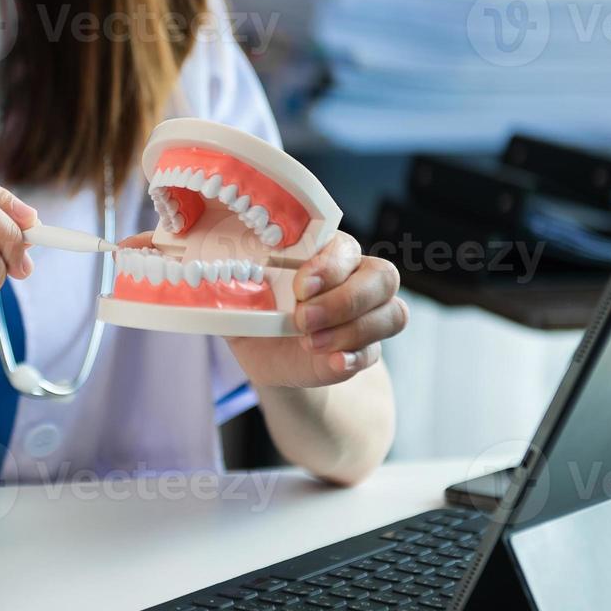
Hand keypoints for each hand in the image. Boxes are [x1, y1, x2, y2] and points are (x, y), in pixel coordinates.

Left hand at [227, 231, 407, 389]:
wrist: (272, 358)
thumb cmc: (256, 318)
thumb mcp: (238, 304)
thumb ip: (233, 292)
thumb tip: (218, 283)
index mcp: (323, 254)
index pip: (343, 247)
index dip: (328, 265)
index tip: (300, 287)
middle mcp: (355, 277)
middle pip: (382, 276)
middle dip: (344, 300)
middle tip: (304, 319)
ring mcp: (368, 314)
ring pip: (392, 313)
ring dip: (352, 330)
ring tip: (310, 343)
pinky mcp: (367, 348)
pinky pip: (376, 351)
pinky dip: (355, 358)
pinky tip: (332, 362)